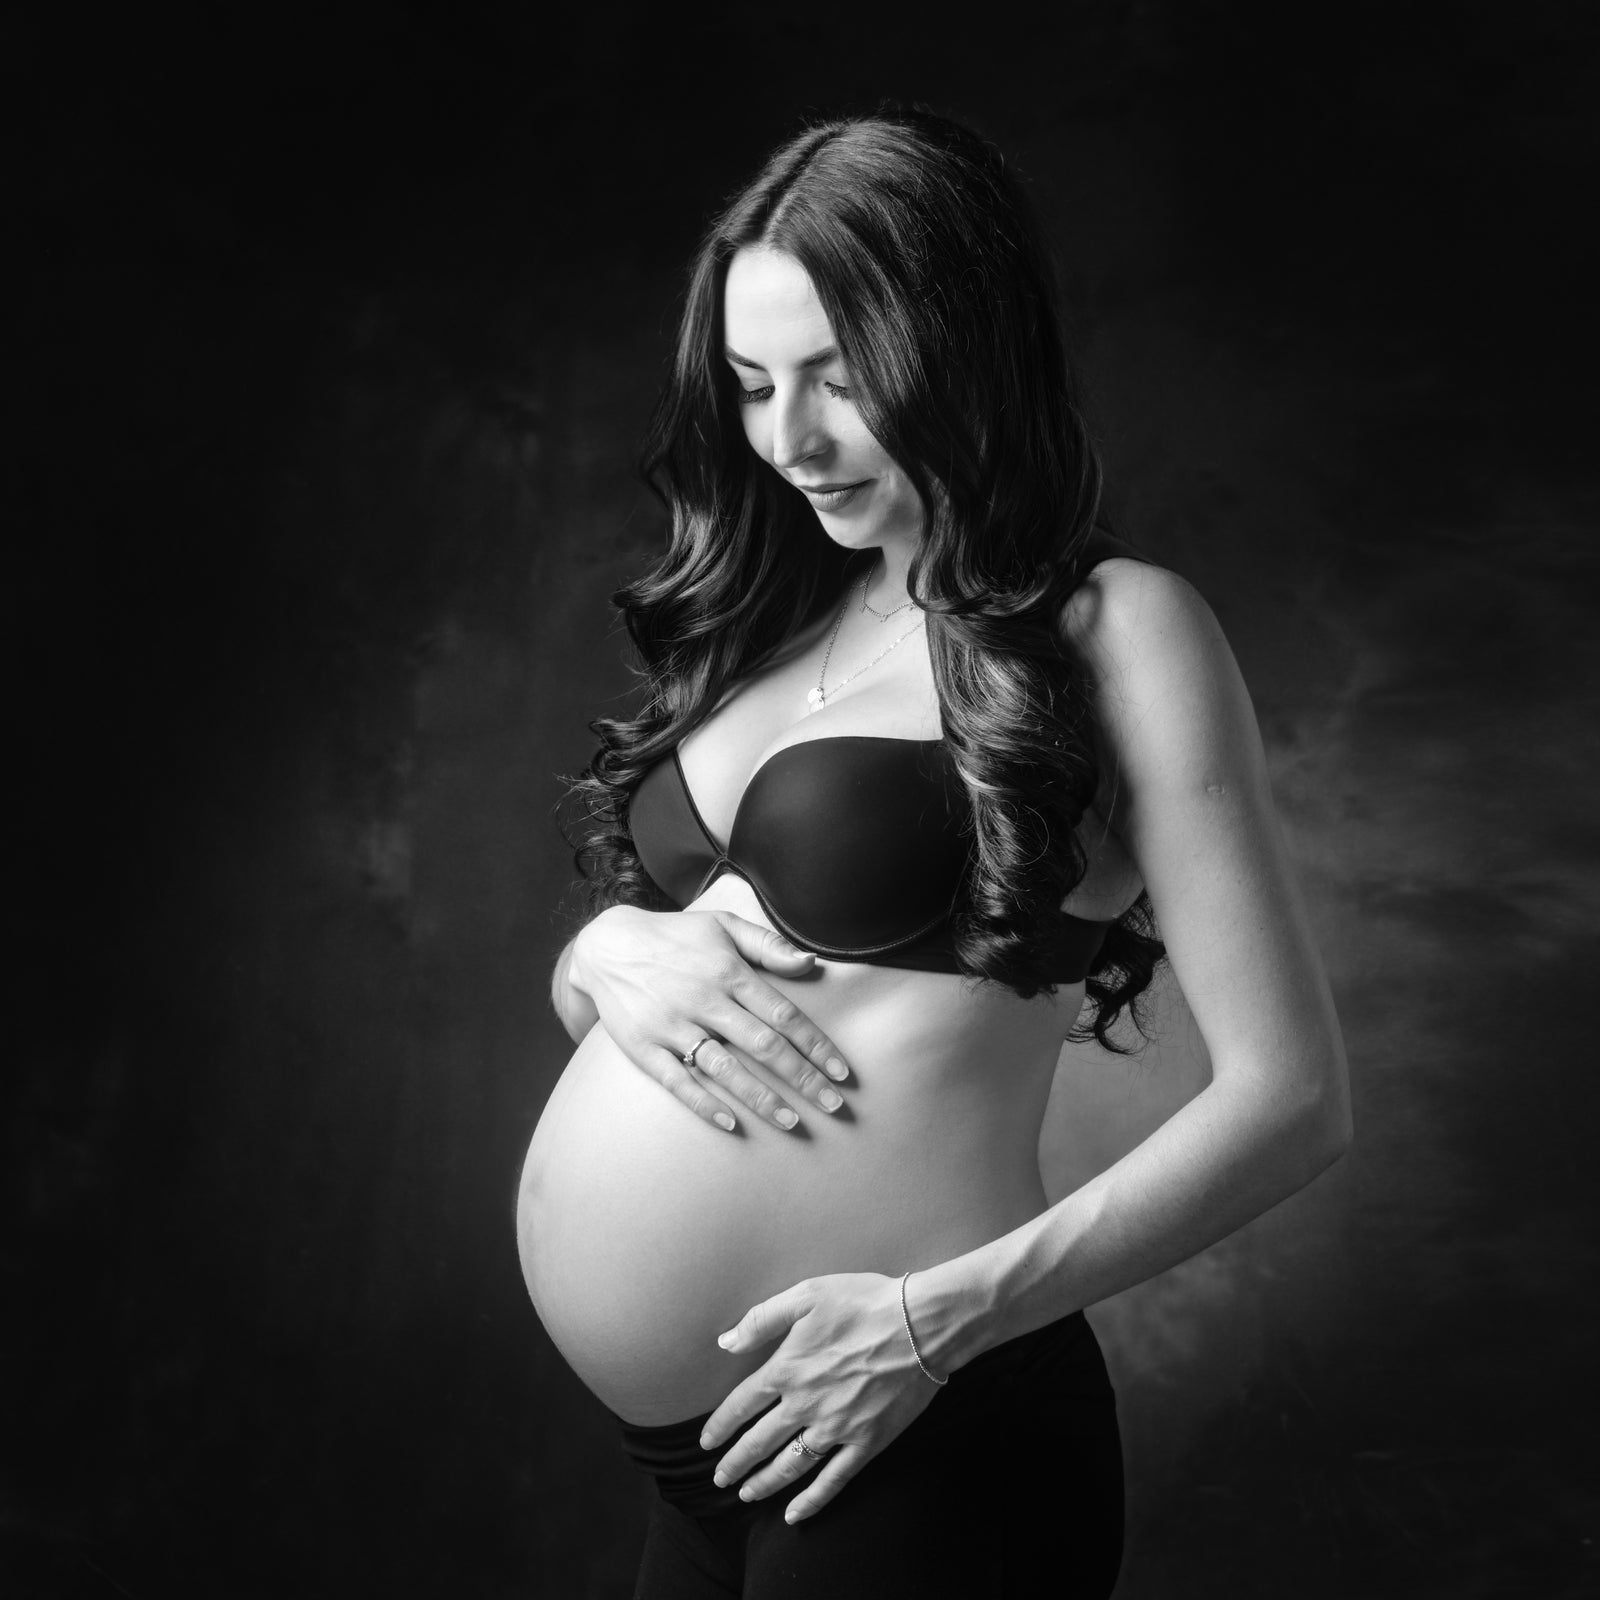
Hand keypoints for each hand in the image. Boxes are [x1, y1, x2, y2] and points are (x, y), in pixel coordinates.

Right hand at [570, 905, 851, 1132]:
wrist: (608, 946)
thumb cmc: (676, 936)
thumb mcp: (722, 925)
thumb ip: (768, 944)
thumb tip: (811, 962)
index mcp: (728, 972)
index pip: (783, 1014)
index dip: (816, 1045)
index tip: (843, 1073)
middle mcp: (704, 1000)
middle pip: (763, 1045)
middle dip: (802, 1078)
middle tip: (833, 1107)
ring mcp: (672, 1026)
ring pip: (724, 1068)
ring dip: (761, 1098)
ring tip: (791, 1122)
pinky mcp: (644, 1047)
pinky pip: (677, 1081)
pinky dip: (704, 1103)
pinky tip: (731, 1124)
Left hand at [699, 1273, 943, 1522]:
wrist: (920, 1324)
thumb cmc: (864, 1302)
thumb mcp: (807, 1295)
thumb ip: (762, 1319)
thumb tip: (726, 1341)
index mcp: (787, 1368)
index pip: (742, 1404)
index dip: (721, 1426)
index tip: (707, 1442)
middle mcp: (805, 1405)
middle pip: (759, 1441)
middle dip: (736, 1463)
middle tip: (719, 1479)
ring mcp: (836, 1428)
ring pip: (790, 1466)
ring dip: (764, 1483)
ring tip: (747, 1494)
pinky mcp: (866, 1442)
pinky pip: (833, 1479)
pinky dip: (812, 1501)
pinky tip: (795, 1514)